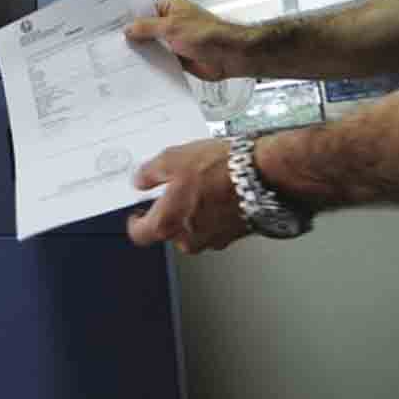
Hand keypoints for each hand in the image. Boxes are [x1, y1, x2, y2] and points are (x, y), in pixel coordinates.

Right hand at [124, 0, 251, 80]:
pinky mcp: (178, 58)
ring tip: (121, 59)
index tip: (114, 27)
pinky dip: (152, 65)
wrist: (228, 56)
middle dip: (134, 38)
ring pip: (152, 47)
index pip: (144, 11)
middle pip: (146, 30)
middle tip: (114, 45)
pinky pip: (160, 61)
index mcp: (171, 8)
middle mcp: (172, 23)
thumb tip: (129, 28)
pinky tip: (138, 70)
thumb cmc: (208, 34)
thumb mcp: (171, 27)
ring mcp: (174, 41)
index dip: (130, 19)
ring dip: (143, 53)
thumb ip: (147, 28)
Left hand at [127, 139, 248, 253]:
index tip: (136, 215)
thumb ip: (150, 173)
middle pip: (169, 232)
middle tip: (174, 192)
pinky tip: (221, 192)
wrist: (263, 175)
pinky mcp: (235, 235)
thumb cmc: (219, 170)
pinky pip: (217, 226)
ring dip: (194, 214)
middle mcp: (190, 239)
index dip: (135, 223)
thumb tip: (140, 180)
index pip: (140, 235)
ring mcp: (214, 239)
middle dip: (169, 214)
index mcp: (167, 224)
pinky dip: (215, 213)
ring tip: (202, 187)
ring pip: (194, 231)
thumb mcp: (173, 159)